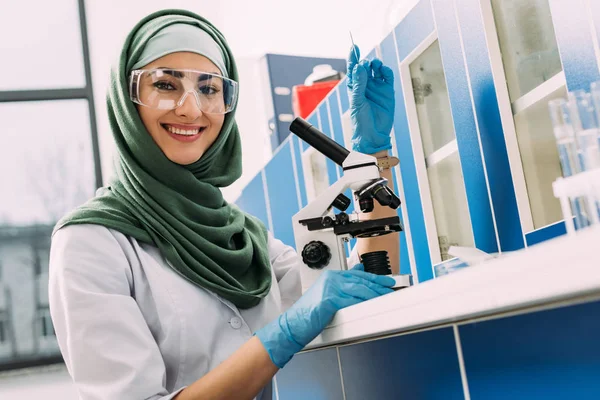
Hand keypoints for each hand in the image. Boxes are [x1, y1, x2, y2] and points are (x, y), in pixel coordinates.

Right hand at [255, 264, 394, 367]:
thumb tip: (359, 280)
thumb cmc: (309, 314)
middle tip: (391, 288)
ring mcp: (330, 287)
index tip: (387, 280)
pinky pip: (352, 301)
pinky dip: (364, 303)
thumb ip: (342, 287)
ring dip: (375, 293)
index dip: (375, 277)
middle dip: (378, 285)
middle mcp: (331, 279)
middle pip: (361, 280)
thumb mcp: (327, 296)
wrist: (293, 325)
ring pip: (359, 289)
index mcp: (331, 276)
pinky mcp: (329, 299)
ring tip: (386, 297)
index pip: (358, 274)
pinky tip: (373, 305)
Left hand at [347, 45, 394, 153]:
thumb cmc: (361, 120)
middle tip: (365, 65)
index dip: (353, 57)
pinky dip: (386, 70)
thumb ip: (359, 84)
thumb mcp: (357, 101)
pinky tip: (383, 70)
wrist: (373, 133)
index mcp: (355, 87)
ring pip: (377, 69)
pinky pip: (387, 76)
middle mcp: (366, 85)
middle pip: (365, 66)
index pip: (353, 69)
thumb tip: (359, 67)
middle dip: (365, 62)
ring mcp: (377, 87)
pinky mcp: (387, 91)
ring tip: (374, 66)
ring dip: (375, 64)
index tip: (354, 46)